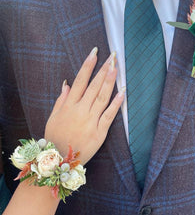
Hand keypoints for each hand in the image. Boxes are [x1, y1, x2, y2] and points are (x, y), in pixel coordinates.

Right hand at [44, 47, 124, 164]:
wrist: (59, 161)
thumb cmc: (55, 138)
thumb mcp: (53, 118)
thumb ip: (61, 100)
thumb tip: (67, 84)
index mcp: (68, 106)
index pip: (80, 81)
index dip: (87, 66)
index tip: (94, 53)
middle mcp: (80, 111)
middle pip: (94, 86)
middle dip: (103, 69)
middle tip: (112, 56)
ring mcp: (90, 121)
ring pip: (102, 97)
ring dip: (110, 82)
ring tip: (116, 68)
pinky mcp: (100, 132)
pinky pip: (109, 115)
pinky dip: (116, 104)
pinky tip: (122, 93)